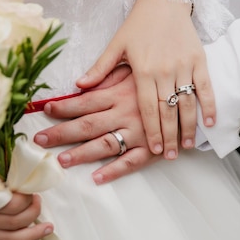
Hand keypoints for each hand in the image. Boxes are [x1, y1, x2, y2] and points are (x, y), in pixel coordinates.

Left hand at [34, 64, 160, 183]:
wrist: (199, 77)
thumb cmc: (161, 69)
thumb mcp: (133, 61)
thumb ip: (105, 70)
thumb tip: (79, 82)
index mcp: (120, 91)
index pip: (84, 101)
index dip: (63, 107)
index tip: (44, 110)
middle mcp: (127, 111)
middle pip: (88, 124)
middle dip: (62, 133)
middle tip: (39, 141)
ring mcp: (140, 130)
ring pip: (107, 144)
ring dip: (83, 153)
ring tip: (62, 161)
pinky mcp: (154, 145)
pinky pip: (133, 160)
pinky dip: (115, 170)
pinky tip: (97, 177)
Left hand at [76, 0, 215, 159]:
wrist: (165, 0)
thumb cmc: (138, 24)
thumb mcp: (116, 45)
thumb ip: (100, 69)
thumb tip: (78, 87)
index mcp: (143, 70)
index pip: (147, 107)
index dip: (151, 130)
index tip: (153, 149)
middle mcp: (164, 71)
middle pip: (168, 110)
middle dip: (168, 136)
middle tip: (169, 155)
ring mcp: (184, 66)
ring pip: (187, 102)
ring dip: (188, 126)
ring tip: (185, 145)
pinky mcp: (199, 60)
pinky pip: (205, 87)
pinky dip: (208, 104)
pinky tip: (209, 121)